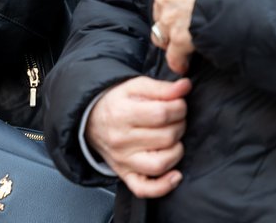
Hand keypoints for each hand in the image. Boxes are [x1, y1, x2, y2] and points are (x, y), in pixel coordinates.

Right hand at [86, 76, 189, 198]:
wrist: (90, 119)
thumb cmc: (116, 102)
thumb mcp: (134, 87)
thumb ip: (161, 88)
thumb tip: (185, 86)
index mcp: (121, 113)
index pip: (162, 113)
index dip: (179, 108)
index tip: (178, 104)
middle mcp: (120, 139)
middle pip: (166, 137)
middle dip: (179, 126)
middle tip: (175, 120)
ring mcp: (122, 160)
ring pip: (161, 163)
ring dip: (176, 151)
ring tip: (173, 139)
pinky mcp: (125, 174)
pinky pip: (145, 189)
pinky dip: (164, 186)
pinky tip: (175, 174)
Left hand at [151, 0, 207, 74]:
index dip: (173, 6)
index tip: (181, 13)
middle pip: (160, 14)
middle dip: (169, 23)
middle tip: (182, 30)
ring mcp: (170, 18)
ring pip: (160, 35)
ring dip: (171, 41)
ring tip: (181, 49)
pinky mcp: (179, 38)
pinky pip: (173, 55)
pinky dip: (177, 61)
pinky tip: (183, 66)